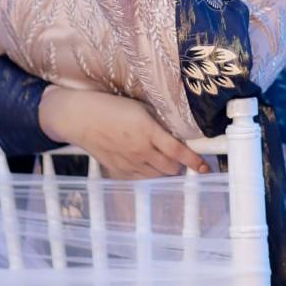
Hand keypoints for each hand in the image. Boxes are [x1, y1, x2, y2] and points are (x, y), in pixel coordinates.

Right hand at [39, 87, 210, 180]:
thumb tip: (175, 133)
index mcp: (147, 131)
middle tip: (181, 157)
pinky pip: (141, 179)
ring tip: (164, 159)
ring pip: (158, 176)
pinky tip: (146, 163)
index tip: (205, 167)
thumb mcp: (139, 108)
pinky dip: (149, 173)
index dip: (195, 161)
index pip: (178, 151)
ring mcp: (128, 163)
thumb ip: (158, 122)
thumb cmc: (110, 106)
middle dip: (181, 164)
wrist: (80, 117)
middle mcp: (140, 150)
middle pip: (171, 168)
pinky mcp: (118, 170)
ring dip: (166, 170)